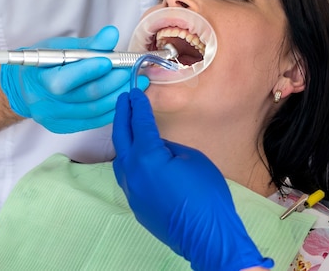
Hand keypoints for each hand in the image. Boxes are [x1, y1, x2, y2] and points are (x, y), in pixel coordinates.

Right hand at [0, 26, 148, 132]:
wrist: (24, 88)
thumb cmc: (45, 63)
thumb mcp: (61, 48)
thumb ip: (89, 44)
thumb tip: (111, 34)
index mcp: (40, 80)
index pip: (65, 81)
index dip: (89, 71)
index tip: (110, 60)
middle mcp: (46, 104)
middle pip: (86, 96)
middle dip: (114, 82)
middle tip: (132, 70)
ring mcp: (55, 119)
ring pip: (95, 110)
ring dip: (120, 95)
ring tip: (136, 82)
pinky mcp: (66, 128)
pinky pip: (95, 121)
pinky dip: (113, 108)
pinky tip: (125, 96)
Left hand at [112, 89, 272, 270]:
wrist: (207, 235)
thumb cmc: (206, 194)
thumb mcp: (192, 159)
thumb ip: (170, 148)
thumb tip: (159, 147)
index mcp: (147, 157)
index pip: (139, 124)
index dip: (138, 106)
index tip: (134, 93)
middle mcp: (132, 173)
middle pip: (122, 138)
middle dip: (123, 116)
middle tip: (124, 101)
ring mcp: (131, 191)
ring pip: (120, 158)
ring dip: (123, 139)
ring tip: (127, 125)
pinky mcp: (136, 204)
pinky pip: (127, 176)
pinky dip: (129, 160)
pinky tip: (137, 156)